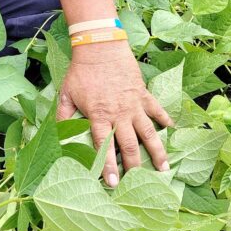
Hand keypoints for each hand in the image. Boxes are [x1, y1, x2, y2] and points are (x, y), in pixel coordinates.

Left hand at [57, 41, 172, 186]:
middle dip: (134, 167)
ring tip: (164, 169)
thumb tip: (58, 137)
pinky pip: (157, 109)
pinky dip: (165, 120)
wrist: (100, 47)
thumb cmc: (81, 72)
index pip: (104, 148)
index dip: (108, 167)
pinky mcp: (143, 94)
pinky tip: (172, 131)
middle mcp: (119, 114)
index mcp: (99, 116)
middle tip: (138, 183)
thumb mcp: (66, 95)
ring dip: (157, 152)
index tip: (113, 183)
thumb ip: (63, 118)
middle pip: (130, 146)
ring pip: (149, 133)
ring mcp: (134, 105)